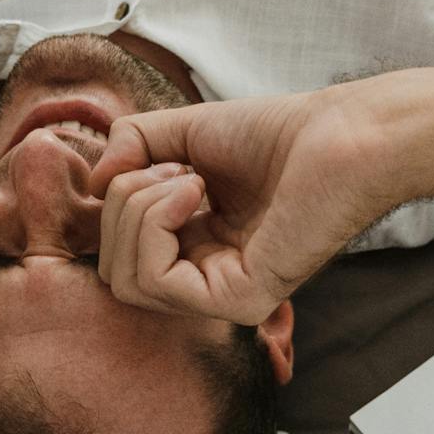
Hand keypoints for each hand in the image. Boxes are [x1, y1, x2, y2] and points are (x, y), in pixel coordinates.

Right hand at [88, 87, 397, 322]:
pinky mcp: (238, 302)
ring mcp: (222, 298)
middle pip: (114, 270)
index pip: (119, 254)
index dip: (118, 201)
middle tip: (176, 168)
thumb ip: (129, 148)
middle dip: (122, 204)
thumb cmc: (278, 133)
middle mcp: (207, 280)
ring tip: (187, 177)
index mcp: (196, 250)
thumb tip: (94, 184)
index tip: (159, 158)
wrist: (339, 134)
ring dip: (138, 210)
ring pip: (126, 279)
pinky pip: (156, 281)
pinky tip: (195, 190)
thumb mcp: (180, 131)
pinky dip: (157, 223)